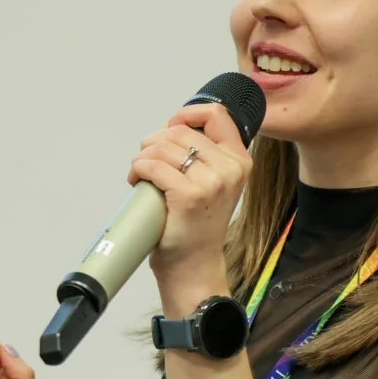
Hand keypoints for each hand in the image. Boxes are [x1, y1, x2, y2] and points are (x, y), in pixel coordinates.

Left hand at [129, 100, 250, 312]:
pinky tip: (137, 180)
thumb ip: (206, 155)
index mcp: (240, 160)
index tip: (171, 128)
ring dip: (143, 157)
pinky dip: (138, 169)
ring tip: (140, 174)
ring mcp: (212, 182)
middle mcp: (230, 169)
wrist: (194, 264)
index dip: (186, 115)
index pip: (216, 114)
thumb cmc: (198, 225)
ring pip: (163, 148)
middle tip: (147, 161)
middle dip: (155, 142)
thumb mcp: (215, 183)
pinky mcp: (189, 195)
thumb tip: (173, 129)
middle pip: (180, 131)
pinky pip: (153, 166)